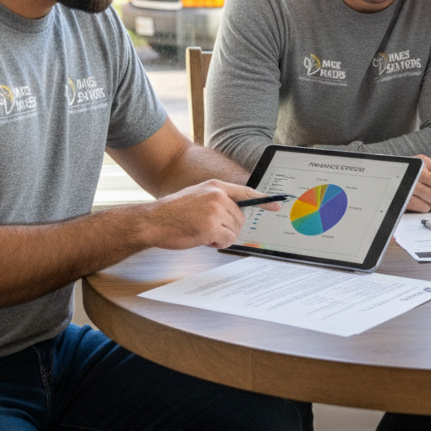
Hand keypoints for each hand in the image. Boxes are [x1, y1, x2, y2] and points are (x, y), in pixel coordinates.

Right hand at [145, 181, 281, 249]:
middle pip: (241, 218)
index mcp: (215, 186)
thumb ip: (217, 200)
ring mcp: (215, 211)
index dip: (263, 200)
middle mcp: (218, 196)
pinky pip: (227, 240)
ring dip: (221, 237)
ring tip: (202, 232)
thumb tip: (235, 214)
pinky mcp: (211, 227)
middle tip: (210, 229)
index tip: (277, 205)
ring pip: (234, 231)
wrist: (153, 221)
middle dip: (229, 228)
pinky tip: (202, 239)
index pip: (246, 192)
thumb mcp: (197, 195)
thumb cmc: (173, 212)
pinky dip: (217, 244)